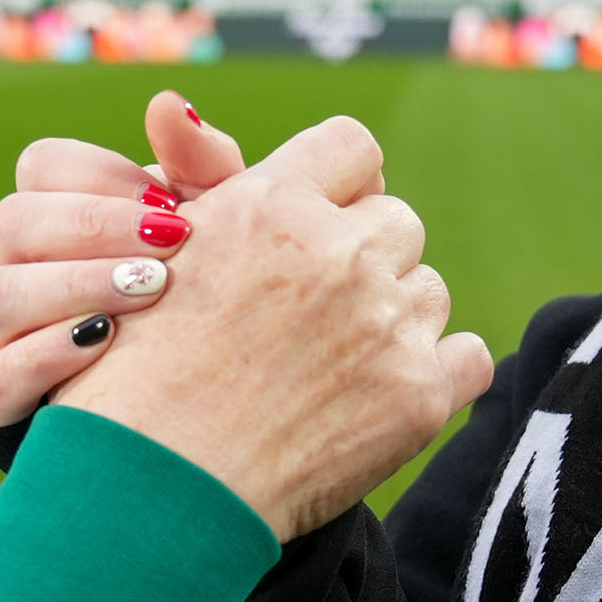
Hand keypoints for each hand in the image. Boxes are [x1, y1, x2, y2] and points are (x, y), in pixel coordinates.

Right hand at [0, 90, 250, 429]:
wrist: (195, 414)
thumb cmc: (204, 298)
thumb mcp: (219, 232)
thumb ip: (203, 170)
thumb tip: (166, 105)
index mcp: (60, 216)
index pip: (43, 165)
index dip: (101, 176)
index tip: (172, 204)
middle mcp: (20, 268)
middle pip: (13, 222)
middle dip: (93, 227)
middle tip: (171, 246)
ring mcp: (5, 334)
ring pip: (0, 294)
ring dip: (76, 285)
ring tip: (151, 291)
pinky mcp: (3, 397)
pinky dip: (49, 353)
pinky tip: (108, 344)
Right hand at [50, 113, 491, 540]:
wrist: (152, 498)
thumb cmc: (133, 380)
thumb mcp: (151, 258)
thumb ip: (193, 179)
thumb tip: (174, 103)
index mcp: (269, 203)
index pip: (353, 149)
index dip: (338, 189)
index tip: (315, 228)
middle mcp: (336, 251)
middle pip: (396, 224)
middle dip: (363, 260)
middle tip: (311, 315)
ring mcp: (385, 324)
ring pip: (426, 291)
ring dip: (393, 320)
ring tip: (329, 368)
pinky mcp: (419, 395)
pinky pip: (468, 356)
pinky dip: (434, 375)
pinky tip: (378, 399)